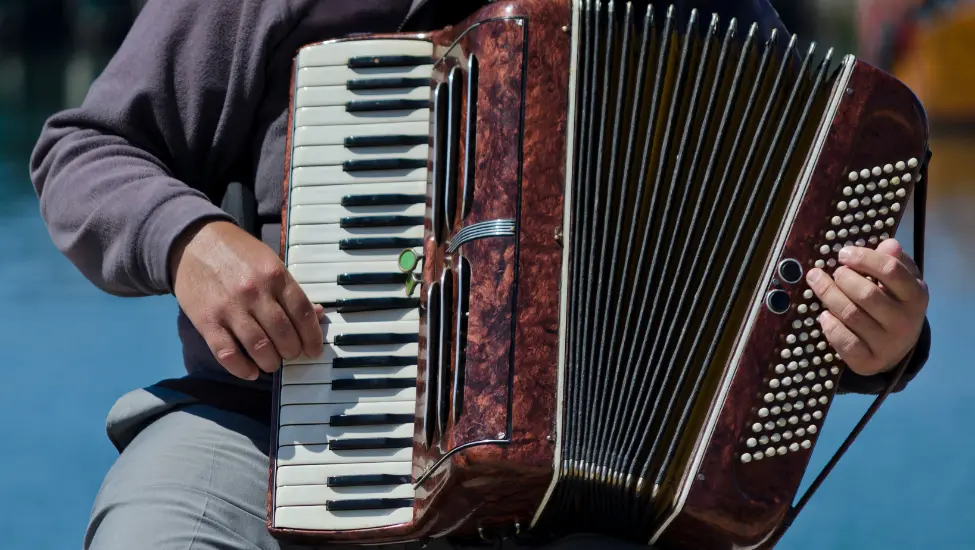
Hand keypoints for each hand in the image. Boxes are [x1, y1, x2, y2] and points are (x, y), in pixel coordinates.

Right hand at [169, 220, 323, 379]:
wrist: (192, 241)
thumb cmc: (236, 253)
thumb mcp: (270, 261)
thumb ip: (291, 289)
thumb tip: (318, 313)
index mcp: (275, 275)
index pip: (303, 313)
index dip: (312, 337)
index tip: (313, 350)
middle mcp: (255, 292)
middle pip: (284, 334)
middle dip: (292, 352)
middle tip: (290, 355)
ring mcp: (230, 307)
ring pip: (260, 347)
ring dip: (270, 363)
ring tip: (271, 363)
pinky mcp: (207, 321)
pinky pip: (227, 353)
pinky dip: (241, 368)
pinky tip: (250, 372)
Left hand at [805, 238, 927, 376]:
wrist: (897, 349)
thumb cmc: (894, 305)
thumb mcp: (899, 283)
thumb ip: (893, 262)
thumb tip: (889, 243)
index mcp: (916, 296)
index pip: (890, 270)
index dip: (864, 258)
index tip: (843, 254)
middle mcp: (906, 321)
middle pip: (866, 294)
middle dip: (843, 279)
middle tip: (833, 272)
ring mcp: (888, 344)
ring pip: (851, 315)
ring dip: (829, 296)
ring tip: (817, 283)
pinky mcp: (869, 361)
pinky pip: (845, 342)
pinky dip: (831, 327)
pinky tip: (823, 315)